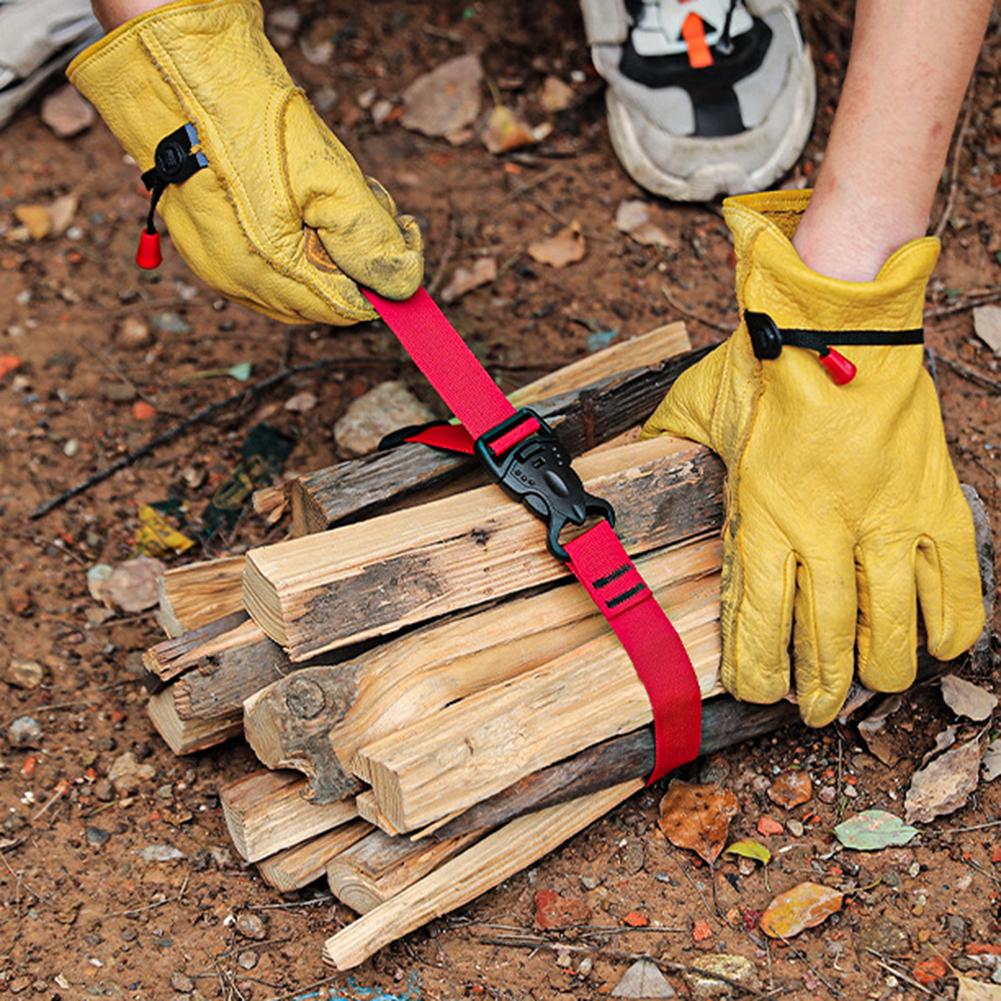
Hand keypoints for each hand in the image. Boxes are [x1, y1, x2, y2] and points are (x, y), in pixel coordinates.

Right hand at [70, 0, 421, 324]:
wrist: (166, 65)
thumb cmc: (242, 113)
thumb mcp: (325, 174)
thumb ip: (369, 237)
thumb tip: (404, 283)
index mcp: (264, 273)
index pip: (348, 307)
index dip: (384, 278)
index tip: (405, 234)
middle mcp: (236, 280)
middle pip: (325, 297)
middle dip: (356, 258)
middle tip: (368, 202)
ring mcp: (216, 264)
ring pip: (300, 280)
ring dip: (328, 247)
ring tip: (330, 190)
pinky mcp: (206, 242)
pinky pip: (270, 262)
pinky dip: (297, 240)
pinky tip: (299, 196)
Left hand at [644, 190, 983, 725]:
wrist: (839, 322)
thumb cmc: (765, 367)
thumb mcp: (697, 408)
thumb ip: (667, 441)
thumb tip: (633, 452)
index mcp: (763, 517)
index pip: (760, 622)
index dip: (760, 671)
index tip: (759, 691)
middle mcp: (825, 532)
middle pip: (828, 642)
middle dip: (821, 690)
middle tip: (815, 709)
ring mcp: (885, 522)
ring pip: (893, 629)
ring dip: (881, 670)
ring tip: (871, 684)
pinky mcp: (933, 503)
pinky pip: (956, 585)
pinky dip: (952, 624)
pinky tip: (938, 644)